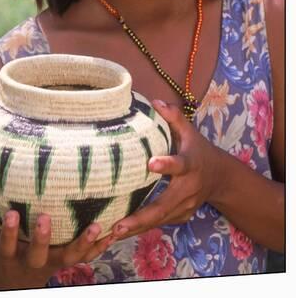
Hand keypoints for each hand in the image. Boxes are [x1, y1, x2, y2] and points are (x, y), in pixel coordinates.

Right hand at [0, 183, 116, 290]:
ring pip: (69, 257)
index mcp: (8, 254)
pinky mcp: (66, 262)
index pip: (6, 243)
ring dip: (83, 243)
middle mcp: (30, 261)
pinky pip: (86, 257)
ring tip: (95, 226)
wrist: (14, 286)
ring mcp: (52, 264)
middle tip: (46, 216)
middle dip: (42, 237)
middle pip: (38, 254)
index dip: (9, 231)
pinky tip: (113, 232)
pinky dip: (100, 246)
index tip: (12, 213)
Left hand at [110, 100, 221, 239]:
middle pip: (165, 205)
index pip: (179, 165)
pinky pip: (160, 223)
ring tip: (113, 233)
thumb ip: (174, 116)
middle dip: (141, 216)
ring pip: (160, 219)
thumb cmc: (198, 149)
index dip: (167, 165)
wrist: (220, 176)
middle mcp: (188, 189)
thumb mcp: (190, 131)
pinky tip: (122, 232)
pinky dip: (142, 229)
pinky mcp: (181, 216)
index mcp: (190, 164)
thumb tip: (155, 101)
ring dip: (137, 227)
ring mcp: (186, 206)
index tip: (151, 163)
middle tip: (119, 224)